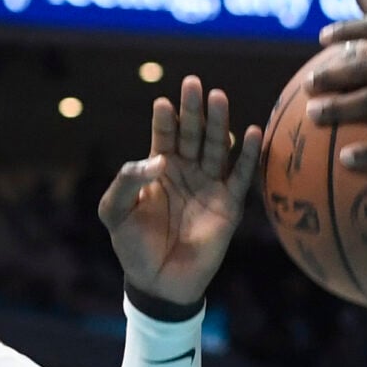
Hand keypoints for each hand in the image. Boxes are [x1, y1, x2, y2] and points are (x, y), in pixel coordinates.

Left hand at [98, 77, 263, 308]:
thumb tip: (157, 161)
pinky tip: (251, 132)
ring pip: (216, 147)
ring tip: (218, 97)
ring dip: (218, 123)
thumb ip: (126, 182)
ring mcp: (209, 186)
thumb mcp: (115, 212)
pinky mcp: (229, 205)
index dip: (165, 119)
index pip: (164, 135)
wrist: (157, 282)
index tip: (163, 102)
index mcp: (159, 168)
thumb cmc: (132, 246)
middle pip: (192, 134)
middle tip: (193, 84)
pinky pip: (241, 175)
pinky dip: (248, 155)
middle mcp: (187, 171)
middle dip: (192, 110)